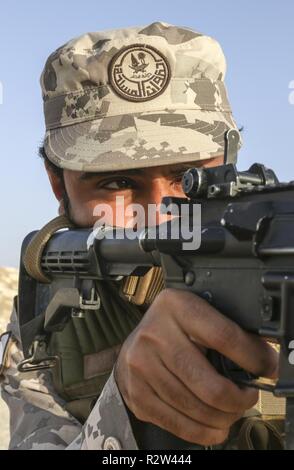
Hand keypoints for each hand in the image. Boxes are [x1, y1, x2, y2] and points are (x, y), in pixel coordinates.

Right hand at [115, 288, 277, 445]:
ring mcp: (141, 366)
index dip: (251, 358)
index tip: (266, 369)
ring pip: (195, 408)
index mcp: (175, 306)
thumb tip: (265, 360)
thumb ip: (227, 331)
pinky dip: (201, 431)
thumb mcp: (197, 314)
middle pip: (209, 384)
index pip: (223, 336)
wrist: (136, 341)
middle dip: (238, 400)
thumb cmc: (174, 327)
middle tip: (247, 398)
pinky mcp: (136, 393)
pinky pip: (175, 423)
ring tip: (232, 412)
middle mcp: (154, 334)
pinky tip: (214, 427)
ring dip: (222, 418)